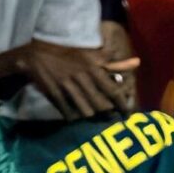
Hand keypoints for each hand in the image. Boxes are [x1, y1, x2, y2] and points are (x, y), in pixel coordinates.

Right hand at [0, 40, 139, 118]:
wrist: (36, 56)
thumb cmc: (68, 55)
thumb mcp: (92, 55)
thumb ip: (115, 63)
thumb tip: (138, 63)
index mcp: (93, 67)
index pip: (113, 90)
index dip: (122, 104)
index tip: (127, 113)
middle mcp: (82, 77)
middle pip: (101, 104)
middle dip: (107, 113)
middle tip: (110, 116)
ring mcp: (67, 87)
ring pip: (87, 111)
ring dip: (91, 115)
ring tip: (93, 115)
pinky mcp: (55, 96)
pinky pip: (70, 114)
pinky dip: (74, 117)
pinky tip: (76, 114)